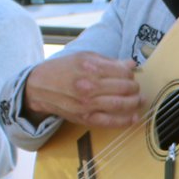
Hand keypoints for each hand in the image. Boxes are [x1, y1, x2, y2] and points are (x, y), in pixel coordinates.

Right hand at [21, 51, 140, 127]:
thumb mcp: (84, 57)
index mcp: (90, 67)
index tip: (131, 76)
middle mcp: (89, 86)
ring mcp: (87, 104)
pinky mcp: (85, 118)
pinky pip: (110, 121)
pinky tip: (134, 117)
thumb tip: (131, 64)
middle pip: (124, 88)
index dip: (130, 74)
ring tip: (139, 100)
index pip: (122, 72)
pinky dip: (125, 120)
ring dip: (135, 103)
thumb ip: (109, 61)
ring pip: (121, 104)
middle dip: (134, 88)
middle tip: (135, 88)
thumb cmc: (63, 69)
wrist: (40, 87)